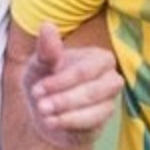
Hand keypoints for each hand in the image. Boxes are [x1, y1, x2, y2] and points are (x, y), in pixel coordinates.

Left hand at [24, 22, 123, 147]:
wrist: (44, 111)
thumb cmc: (45, 80)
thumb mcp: (39, 65)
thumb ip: (46, 49)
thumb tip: (48, 25)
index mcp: (100, 59)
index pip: (87, 70)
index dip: (63, 81)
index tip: (38, 89)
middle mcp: (111, 79)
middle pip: (95, 90)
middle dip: (65, 99)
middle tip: (40, 106)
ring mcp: (110, 101)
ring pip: (97, 109)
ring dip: (68, 112)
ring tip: (44, 114)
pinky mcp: (103, 120)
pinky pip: (93, 124)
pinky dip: (70, 123)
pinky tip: (51, 122)